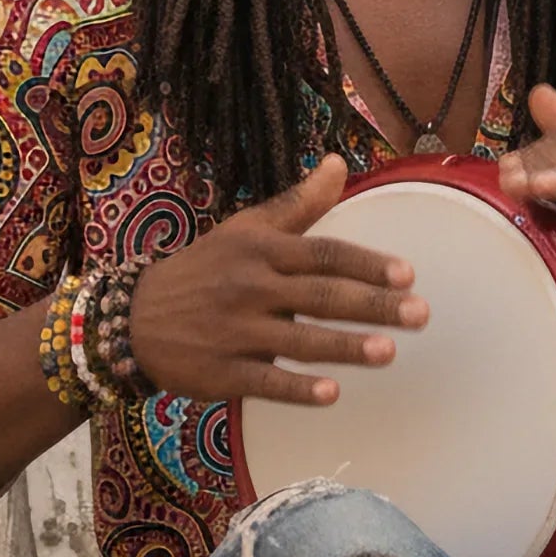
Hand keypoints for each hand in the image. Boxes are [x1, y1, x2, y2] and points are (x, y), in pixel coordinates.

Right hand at [125, 155, 426, 406]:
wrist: (135, 318)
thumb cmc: (205, 269)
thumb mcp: (246, 228)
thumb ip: (299, 203)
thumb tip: (340, 163)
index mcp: (260, 249)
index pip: (322, 253)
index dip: (366, 263)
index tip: (408, 274)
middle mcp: (250, 286)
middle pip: (320, 296)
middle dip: (373, 305)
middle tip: (420, 314)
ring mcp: (234, 331)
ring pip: (299, 340)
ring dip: (345, 347)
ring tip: (389, 352)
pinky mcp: (222, 373)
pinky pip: (265, 382)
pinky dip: (297, 388)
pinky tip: (331, 393)